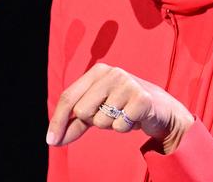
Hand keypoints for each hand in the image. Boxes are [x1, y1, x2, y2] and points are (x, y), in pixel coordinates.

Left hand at [46, 63, 194, 153]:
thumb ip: (75, 123)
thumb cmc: (123, 107)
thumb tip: (53, 140)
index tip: (51, 141)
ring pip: (101, 121)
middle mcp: (111, 73)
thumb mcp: (97, 111)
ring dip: (112, 125)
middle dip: (94, 121)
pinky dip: (125, 128)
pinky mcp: (142, 98)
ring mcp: (128, 83)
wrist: (161, 110)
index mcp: (97, 71)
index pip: (69, 96)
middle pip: (82, 111)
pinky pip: (119, 126)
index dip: (58, 120)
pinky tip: (135, 118)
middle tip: (111, 113)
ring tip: (124, 114)